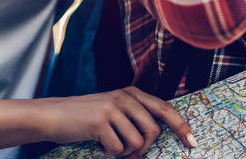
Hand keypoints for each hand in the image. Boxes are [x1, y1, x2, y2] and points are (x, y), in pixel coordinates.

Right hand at [36, 87, 195, 156]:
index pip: (164, 108)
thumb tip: (158, 135)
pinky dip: (109, 153)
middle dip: (143, 149)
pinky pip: (117, 149)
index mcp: (131, 93)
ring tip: (109, 145)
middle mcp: (124, 97)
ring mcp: (112, 108)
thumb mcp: (113, 109)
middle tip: (128, 153)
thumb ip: (135, 116)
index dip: (181, 126)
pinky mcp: (100, 121)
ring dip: (124, 152)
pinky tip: (98, 144)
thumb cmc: (86, 118)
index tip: (192, 142)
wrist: (53, 115)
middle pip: (153, 131)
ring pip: (136, 143)